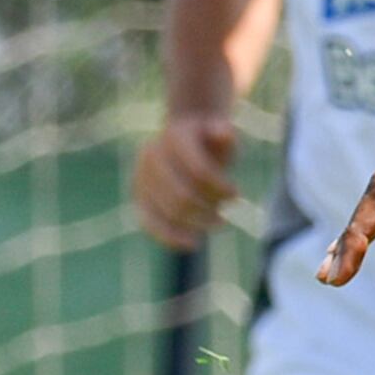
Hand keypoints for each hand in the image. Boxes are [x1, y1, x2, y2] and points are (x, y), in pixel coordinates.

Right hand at [131, 112, 240, 251]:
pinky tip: (191, 244)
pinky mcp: (138, 195)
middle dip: (208, 209)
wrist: (183, 135)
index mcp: (174, 137)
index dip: (220, 187)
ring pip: (168, 211)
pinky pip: (148, 221)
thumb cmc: (209, 138)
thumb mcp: (221, 130)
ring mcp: (141, 176)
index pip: (199, 170)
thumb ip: (223, 132)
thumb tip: (225, 133)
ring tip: (216, 222)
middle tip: (224, 215)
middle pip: (183, 195)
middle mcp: (152, 155)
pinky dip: (169, 236)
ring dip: (196, 223)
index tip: (235, 194)